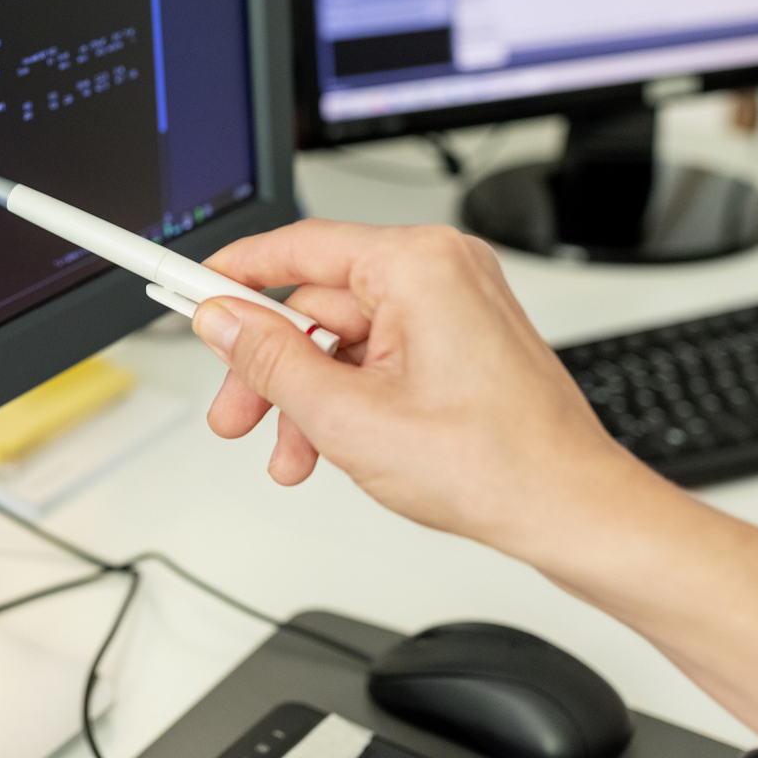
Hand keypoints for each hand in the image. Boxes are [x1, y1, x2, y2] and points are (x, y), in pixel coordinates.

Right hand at [190, 218, 757, 748]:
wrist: (570, 512)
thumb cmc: (495, 465)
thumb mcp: (346, 415)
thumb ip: (270, 358)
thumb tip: (221, 320)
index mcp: (418, 265)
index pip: (297, 245)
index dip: (233, 274)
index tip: (187, 288)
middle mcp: (442, 271)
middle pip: (315, 302)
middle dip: (271, 366)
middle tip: (234, 412)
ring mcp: (455, 305)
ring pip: (342, 338)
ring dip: (306, 396)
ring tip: (291, 454)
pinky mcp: (461, 340)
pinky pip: (378, 355)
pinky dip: (347, 398)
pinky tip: (331, 447)